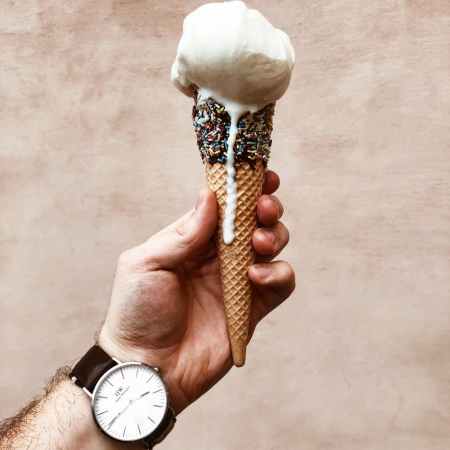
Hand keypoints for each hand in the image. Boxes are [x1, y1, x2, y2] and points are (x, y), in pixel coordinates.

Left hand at [99, 171, 294, 413]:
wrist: (146, 366)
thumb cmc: (136, 312)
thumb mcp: (146, 263)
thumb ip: (183, 232)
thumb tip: (209, 195)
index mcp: (193, 240)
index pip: (224, 205)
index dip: (243, 187)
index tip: (259, 174)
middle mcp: (218, 256)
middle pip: (255, 220)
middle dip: (265, 207)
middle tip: (263, 208)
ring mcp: (237, 280)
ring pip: (273, 245)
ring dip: (274, 236)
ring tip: (258, 243)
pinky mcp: (253, 307)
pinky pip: (281, 282)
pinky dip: (277, 274)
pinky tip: (255, 277)